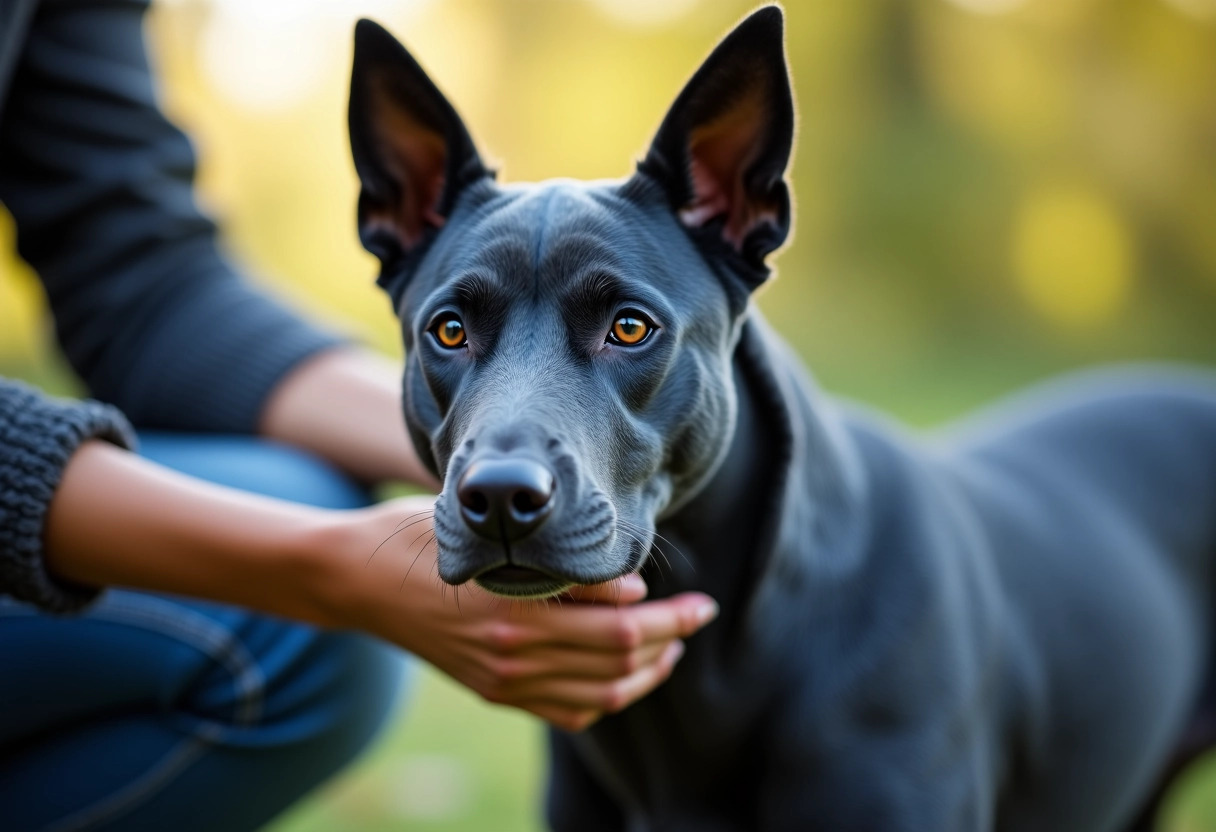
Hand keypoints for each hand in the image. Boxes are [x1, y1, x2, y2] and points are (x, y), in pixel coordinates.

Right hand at [310, 497, 718, 730]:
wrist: (358, 584)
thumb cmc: (419, 538)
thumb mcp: (487, 535)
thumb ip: (556, 565)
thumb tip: (628, 587)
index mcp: (513, 612)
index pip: (617, 628)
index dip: (668, 617)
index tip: (697, 599)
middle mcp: (512, 656)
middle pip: (618, 661)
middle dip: (671, 638)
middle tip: (701, 614)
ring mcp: (503, 681)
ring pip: (600, 692)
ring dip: (647, 672)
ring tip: (672, 645)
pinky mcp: (495, 691)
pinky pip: (567, 712)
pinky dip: (607, 698)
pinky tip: (625, 674)